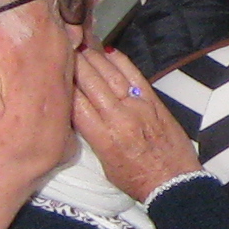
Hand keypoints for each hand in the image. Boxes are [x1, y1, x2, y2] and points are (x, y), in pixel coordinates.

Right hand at [71, 50, 199, 199]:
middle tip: (64, 48)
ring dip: (95, 58)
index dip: (63, 85)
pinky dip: (121, 62)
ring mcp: (138, 107)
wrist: (174, 182)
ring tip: (81, 46)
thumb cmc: (136, 179)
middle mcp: (120, 118)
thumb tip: (80, 111)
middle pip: (91, 84)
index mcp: (103, 138)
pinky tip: (109, 52)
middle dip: (76, 64)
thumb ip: (92, 134)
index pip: (76, 104)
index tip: (53, 71)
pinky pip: (135, 75)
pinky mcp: (154, 101)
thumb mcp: (104, 162)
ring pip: (111, 76)